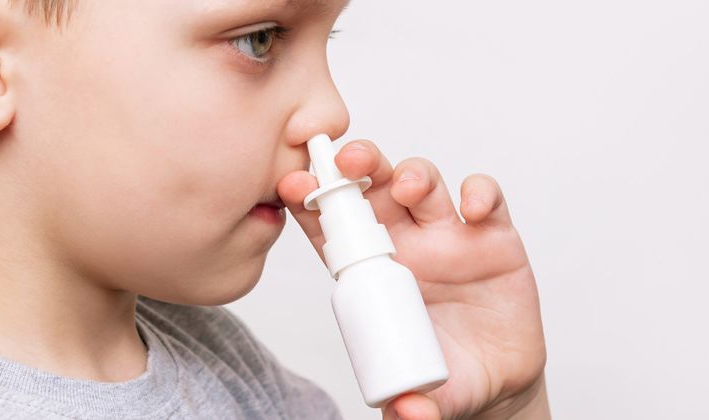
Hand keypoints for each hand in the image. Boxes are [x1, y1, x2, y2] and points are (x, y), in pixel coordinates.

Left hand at [277, 140, 548, 419]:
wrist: (495, 380)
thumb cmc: (442, 375)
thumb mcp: (420, 395)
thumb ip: (409, 406)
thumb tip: (409, 414)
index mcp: (370, 272)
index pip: (333, 230)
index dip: (311, 203)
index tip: (291, 187)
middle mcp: (405, 243)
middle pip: (374, 188)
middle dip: (358, 166)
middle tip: (347, 160)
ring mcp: (449, 236)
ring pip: (423, 184)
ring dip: (413, 175)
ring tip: (408, 189)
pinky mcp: (494, 237)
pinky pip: (486, 200)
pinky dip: (480, 194)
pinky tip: (473, 209)